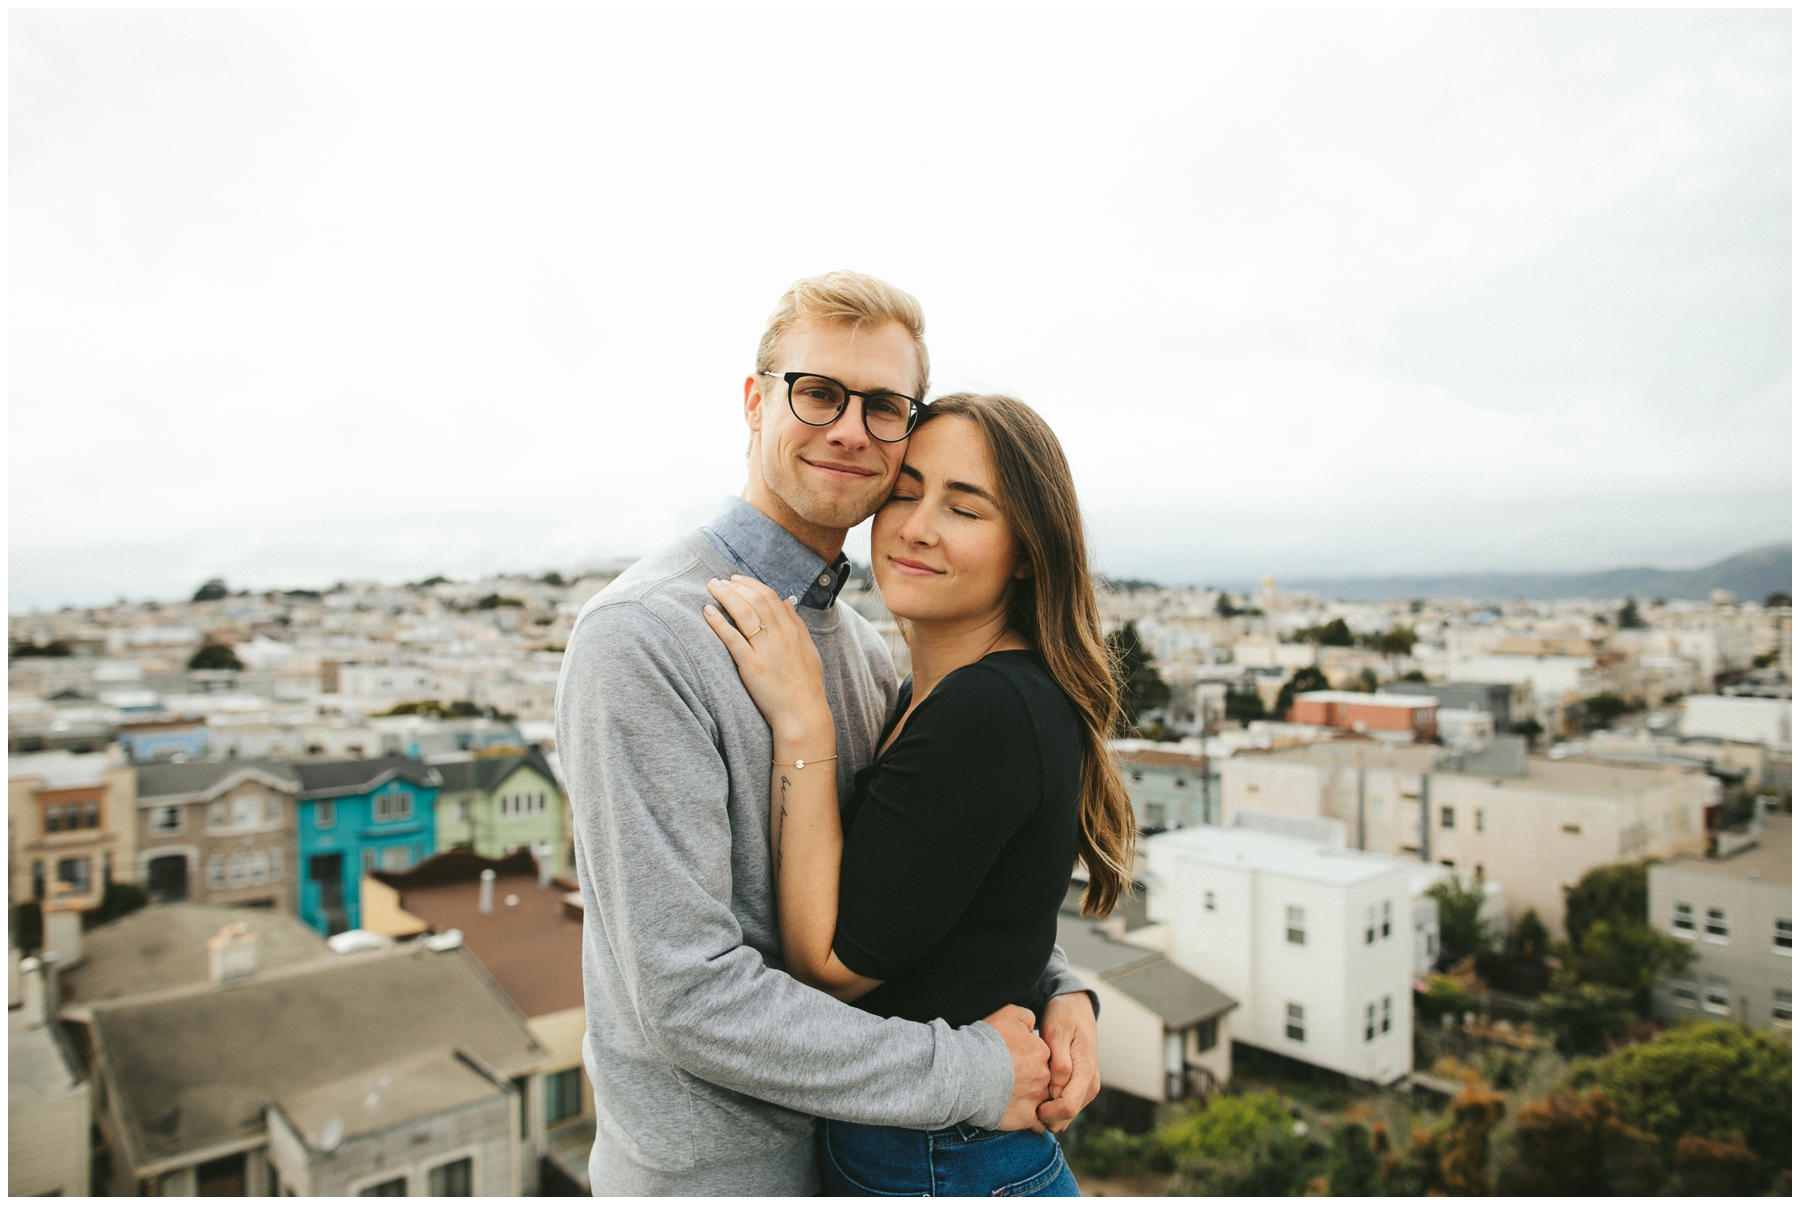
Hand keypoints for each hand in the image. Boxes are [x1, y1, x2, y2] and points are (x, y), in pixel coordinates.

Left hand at [703, 576, 832, 741]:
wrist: (803, 714)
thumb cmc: (806, 685)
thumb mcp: (808, 649)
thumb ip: (797, 624)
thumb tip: (787, 600)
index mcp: (792, 631)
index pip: (770, 597)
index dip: (751, 584)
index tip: (736, 579)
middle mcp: (780, 636)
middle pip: (755, 600)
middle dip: (735, 586)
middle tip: (719, 581)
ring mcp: (766, 651)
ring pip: (744, 613)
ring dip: (726, 596)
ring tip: (712, 587)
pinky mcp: (752, 666)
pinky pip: (733, 639)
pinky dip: (719, 623)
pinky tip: (707, 612)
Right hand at [982, 1004, 1050, 1132]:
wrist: (967, 1071)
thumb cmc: (985, 1041)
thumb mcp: (1008, 1014)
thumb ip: (1027, 1017)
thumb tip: (1033, 1026)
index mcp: (1042, 1051)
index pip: (1044, 1056)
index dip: (1030, 1057)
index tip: (1015, 1060)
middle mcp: (1044, 1076)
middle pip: (1046, 1078)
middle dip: (1035, 1079)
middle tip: (1015, 1080)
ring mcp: (1037, 1098)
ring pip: (1045, 1101)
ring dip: (1035, 1101)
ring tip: (1016, 1099)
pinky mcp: (1026, 1118)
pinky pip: (1039, 1124)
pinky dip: (1033, 1122)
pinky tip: (1020, 1116)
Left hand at [1036, 991, 1099, 1131]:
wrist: (1076, 1008)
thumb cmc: (1064, 1016)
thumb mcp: (1057, 1030)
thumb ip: (1058, 1061)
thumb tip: (1057, 1090)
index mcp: (1086, 1072)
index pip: (1068, 1107)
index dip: (1046, 1111)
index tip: (1027, 1101)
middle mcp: (1090, 1085)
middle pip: (1066, 1117)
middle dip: (1044, 1115)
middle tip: (1023, 1099)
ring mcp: (1086, 1088)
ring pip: (1064, 1117)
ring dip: (1046, 1112)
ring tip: (1027, 1093)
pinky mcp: (1080, 1089)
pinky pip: (1063, 1109)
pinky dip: (1049, 1107)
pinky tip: (1034, 1092)